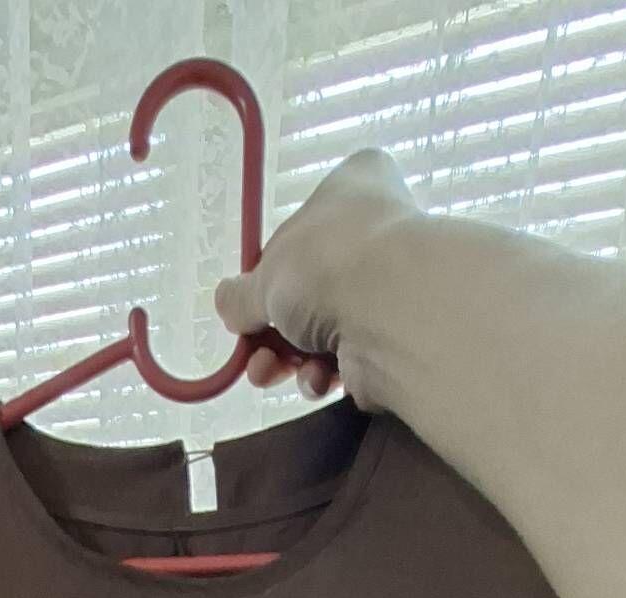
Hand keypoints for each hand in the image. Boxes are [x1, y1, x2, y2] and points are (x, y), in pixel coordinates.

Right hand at [214, 149, 418, 404]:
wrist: (392, 310)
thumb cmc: (327, 266)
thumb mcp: (264, 278)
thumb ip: (241, 295)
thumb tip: (227, 304)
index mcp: (353, 188)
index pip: (311, 217)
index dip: (277, 261)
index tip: (255, 295)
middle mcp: (378, 232)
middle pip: (312, 286)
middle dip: (274, 329)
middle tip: (253, 351)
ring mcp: (391, 288)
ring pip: (326, 330)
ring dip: (290, 358)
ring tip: (268, 373)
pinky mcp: (398, 338)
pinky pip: (349, 358)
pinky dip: (325, 374)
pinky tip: (316, 380)